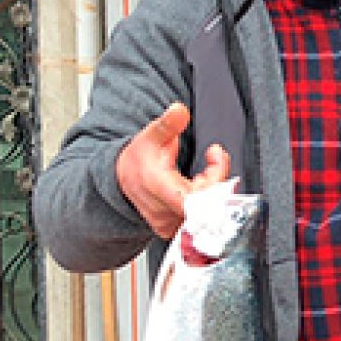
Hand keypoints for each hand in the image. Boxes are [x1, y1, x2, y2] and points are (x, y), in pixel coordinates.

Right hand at [116, 103, 229, 238]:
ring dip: (214, 189)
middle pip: (207, 203)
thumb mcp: (150, 136)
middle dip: (217, 176)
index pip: (193, 199)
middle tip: (214, 155)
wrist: (123, 180)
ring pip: (207, 213)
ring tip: (205, 170)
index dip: (213, 180)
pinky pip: (201, 220)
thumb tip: (179, 111)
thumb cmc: (138, 160)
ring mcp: (169, 223)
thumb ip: (167, 124)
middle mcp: (164, 210)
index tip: (216, 155)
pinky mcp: (174, 229)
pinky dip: (208, 202)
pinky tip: (200, 186)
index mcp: (158, 187)